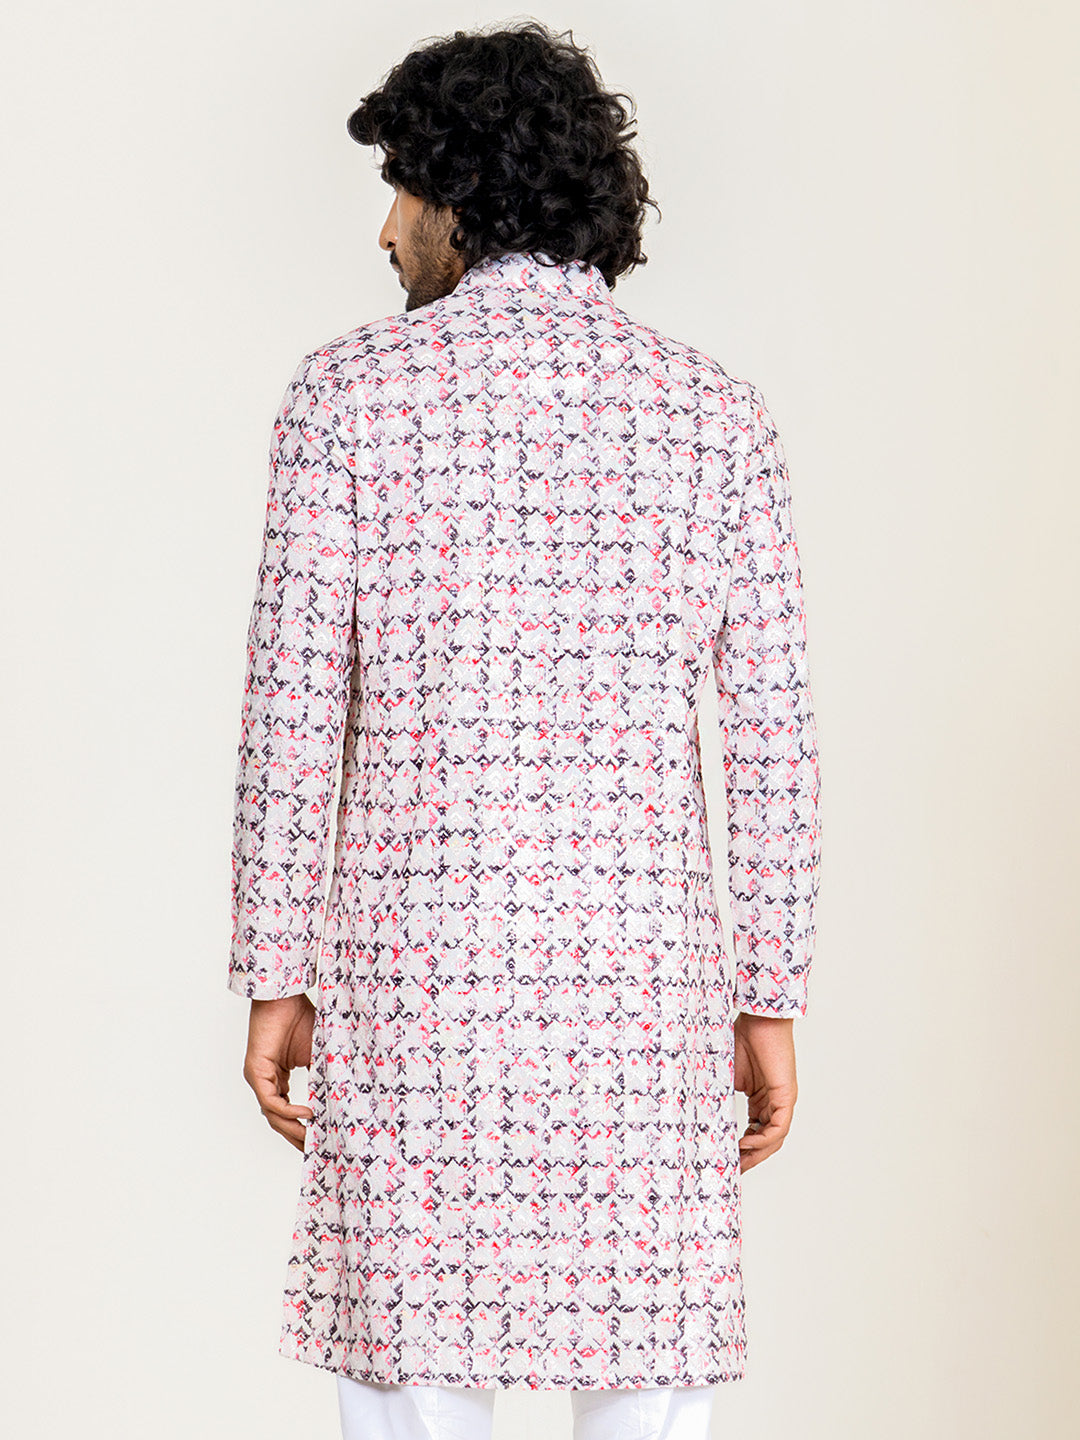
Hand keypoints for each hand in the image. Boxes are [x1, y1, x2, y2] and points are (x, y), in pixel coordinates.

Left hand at [241, 992, 316, 1151]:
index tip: (320, 1142)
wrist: (285, 997)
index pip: (288, 1112)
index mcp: (279, 1079)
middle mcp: (266, 1082)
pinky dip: (288, 1110)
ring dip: (293, 1129)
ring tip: (313, 1139)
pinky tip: (307, 1115)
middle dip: (297, 1137)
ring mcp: (259, 1078)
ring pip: (273, 1115)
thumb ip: (324, 1076)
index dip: (302, 1128)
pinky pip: (271, 1101)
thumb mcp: (318, 1054)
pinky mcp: (255, 1072)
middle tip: (316, 1152)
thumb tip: (345, 1096)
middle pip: (279, 1120)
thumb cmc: (301, 1019)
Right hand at [733, 1013, 797, 1171]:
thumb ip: (721, 1096)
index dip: (742, 1148)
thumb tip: (701, 1116)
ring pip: (773, 1139)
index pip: (754, 1131)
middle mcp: (774, 1103)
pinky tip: (747, 1145)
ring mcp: (782, 1101)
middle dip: (749, 1158)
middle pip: (765, 1141)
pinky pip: (778, 1128)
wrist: (759, 1019)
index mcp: (761, 1098)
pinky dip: (764, 1140)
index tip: (726, 1159)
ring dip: (757, 1154)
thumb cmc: (743, 1039)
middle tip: (732, 1171)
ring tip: (738, 1163)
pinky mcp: (787, 1097)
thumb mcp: (727, 1075)